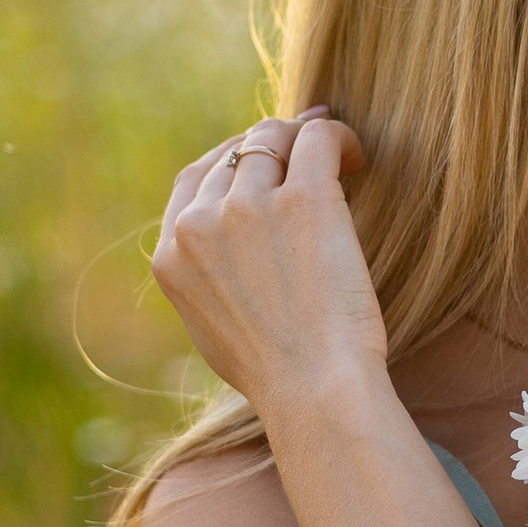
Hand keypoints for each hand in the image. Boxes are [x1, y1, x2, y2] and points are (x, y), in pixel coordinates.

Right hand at [150, 109, 384, 416]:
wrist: (313, 390)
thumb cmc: (278, 374)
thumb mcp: (212, 329)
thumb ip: (208, 280)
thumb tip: (232, 252)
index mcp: (171, 256)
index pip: (193, 179)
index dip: (230, 159)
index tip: (264, 159)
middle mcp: (201, 225)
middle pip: (236, 153)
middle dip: (273, 145)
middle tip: (307, 147)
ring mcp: (248, 207)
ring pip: (273, 137)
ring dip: (305, 137)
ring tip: (340, 156)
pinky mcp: (303, 198)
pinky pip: (318, 138)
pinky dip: (339, 136)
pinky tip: (356, 156)